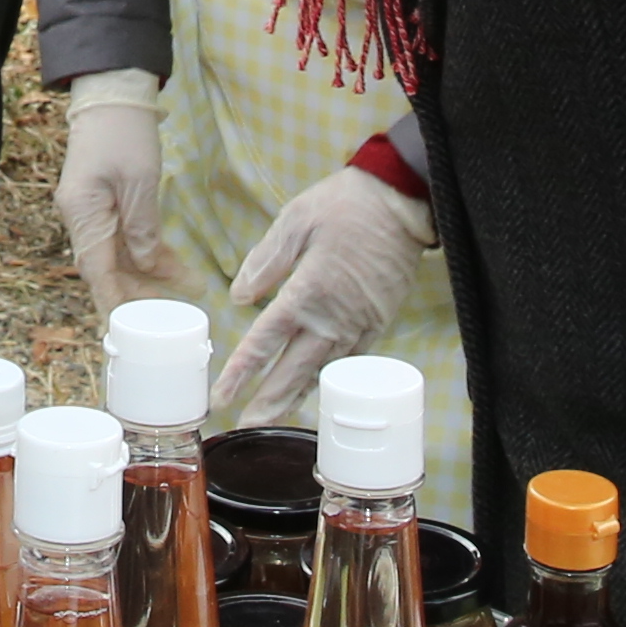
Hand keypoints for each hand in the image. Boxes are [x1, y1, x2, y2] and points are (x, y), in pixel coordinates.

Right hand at [54, 76, 176, 318]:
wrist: (112, 93)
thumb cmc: (125, 133)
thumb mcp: (141, 182)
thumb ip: (143, 228)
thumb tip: (147, 267)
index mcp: (83, 214)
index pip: (97, 272)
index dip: (114, 302)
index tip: (130, 328)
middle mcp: (80, 216)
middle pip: (105, 267)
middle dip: (137, 290)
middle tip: (173, 305)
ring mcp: (89, 209)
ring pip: (115, 253)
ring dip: (144, 271)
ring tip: (181, 284)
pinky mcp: (101, 200)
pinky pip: (120, 235)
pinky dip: (142, 249)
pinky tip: (166, 261)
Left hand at [215, 162, 433, 428]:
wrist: (402, 201)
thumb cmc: (345, 205)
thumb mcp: (295, 221)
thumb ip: (265, 261)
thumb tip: (238, 297)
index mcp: (307, 291)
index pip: (265, 341)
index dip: (241, 373)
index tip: (222, 396)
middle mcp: (333, 316)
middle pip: (294, 369)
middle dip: (269, 400)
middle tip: (246, 425)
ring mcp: (359, 322)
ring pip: (323, 370)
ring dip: (298, 396)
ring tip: (276, 418)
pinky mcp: (379, 320)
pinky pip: (350, 359)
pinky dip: (330, 377)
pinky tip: (316, 387)